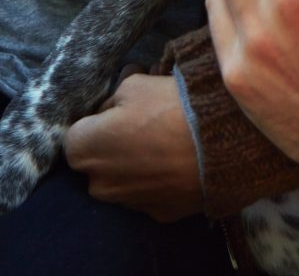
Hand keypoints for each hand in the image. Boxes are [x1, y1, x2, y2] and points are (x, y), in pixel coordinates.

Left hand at [63, 72, 202, 221]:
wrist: (223, 144)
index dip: (96, 120)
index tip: (119, 111)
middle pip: (98, 162)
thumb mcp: (134, 84)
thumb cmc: (170, 108)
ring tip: (167, 144)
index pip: (75, 135)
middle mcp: (99, 185)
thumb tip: (112, 106)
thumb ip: (113, 97)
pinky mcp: (159, 214)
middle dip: (112, 146)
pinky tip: (180, 163)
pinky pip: (151, 193)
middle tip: (144, 126)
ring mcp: (129, 204)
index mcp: (84, 150)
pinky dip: (159, 181)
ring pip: (124, 180)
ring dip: (135, 166)